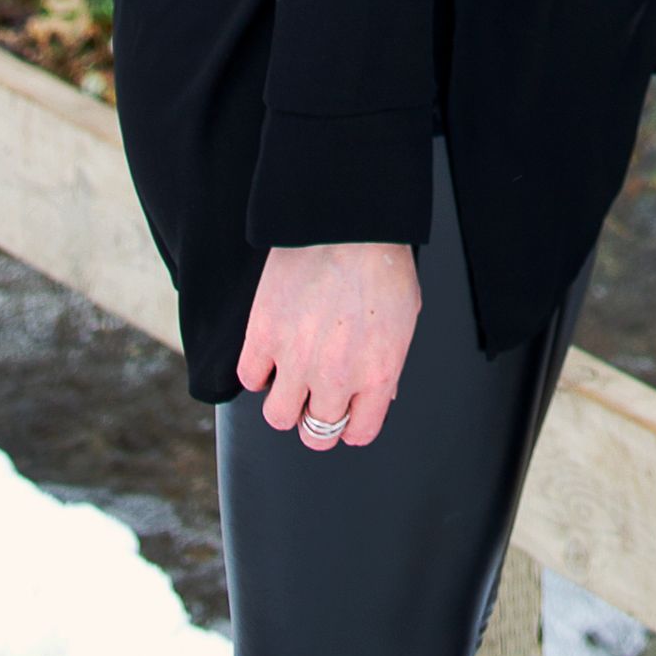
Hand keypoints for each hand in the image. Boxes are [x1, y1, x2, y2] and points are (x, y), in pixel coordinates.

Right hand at [238, 240, 420, 449]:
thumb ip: (388, 364)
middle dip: (317, 418)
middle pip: (316, 434)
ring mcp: (297, 359)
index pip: (358, 434)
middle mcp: (337, 377)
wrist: (348, 222)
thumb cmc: (382, 262)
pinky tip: (272, 349)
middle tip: (314, 395)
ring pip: (279, 416)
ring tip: (291, 374)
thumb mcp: (405, 318)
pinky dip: (258, 368)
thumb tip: (379, 396)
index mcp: (377, 375)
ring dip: (284, 400)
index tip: (344, 412)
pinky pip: (250, 377)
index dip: (350, 425)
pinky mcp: (264, 335)